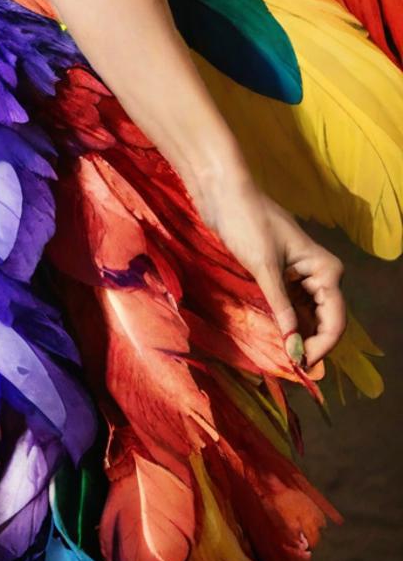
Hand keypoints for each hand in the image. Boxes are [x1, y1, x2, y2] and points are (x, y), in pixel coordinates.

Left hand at [197, 176, 344, 373]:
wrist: (225, 193)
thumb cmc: (247, 223)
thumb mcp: (265, 268)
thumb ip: (282, 308)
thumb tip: (294, 348)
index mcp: (325, 270)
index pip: (335, 319)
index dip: (322, 346)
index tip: (301, 365)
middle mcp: (320, 274)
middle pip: (324, 320)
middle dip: (310, 344)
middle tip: (291, 367)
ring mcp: (301, 275)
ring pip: (308, 316)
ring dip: (298, 336)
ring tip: (282, 357)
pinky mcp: (282, 275)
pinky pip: (292, 306)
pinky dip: (286, 322)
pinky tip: (275, 337)